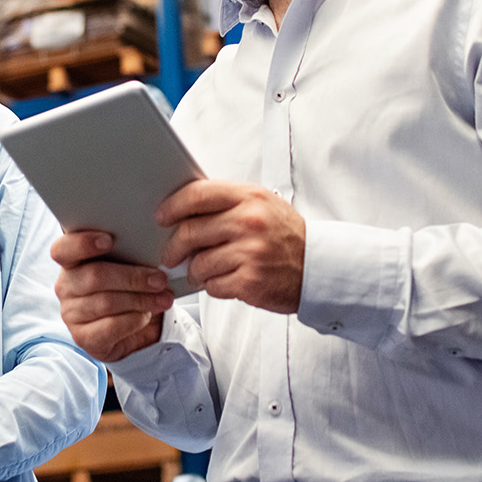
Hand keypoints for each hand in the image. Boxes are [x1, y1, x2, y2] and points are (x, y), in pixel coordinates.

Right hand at [52, 231, 173, 362]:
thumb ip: (129, 253)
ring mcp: (71, 313)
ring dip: (140, 300)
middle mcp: (65, 286)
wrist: (133, 328)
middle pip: (94, 276)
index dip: (83, 243)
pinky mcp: (82, 337)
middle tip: (160, 279)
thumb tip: (151, 249)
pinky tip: (147, 315)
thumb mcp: (127, 265)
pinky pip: (110, 326)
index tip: (110, 240)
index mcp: (71, 260)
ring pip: (106, 302)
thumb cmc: (128, 286)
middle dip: (132, 277)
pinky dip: (134, 319)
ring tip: (163, 298)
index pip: (63, 249)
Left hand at [157, 181, 305, 313]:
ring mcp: (250, 253)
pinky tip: (224, 281)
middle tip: (170, 254)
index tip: (162, 216)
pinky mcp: (250, 282)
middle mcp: (249, 222)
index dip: (173, 206)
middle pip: (190, 232)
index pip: (198, 195)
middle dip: (173, 247)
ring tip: (204, 270)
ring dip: (195, 271)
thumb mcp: (262, 205)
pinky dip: (213, 286)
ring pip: (198, 264)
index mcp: (249, 198)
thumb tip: (184, 209)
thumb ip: (227, 203)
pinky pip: (212, 286)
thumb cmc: (286, 236)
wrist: (319, 267)